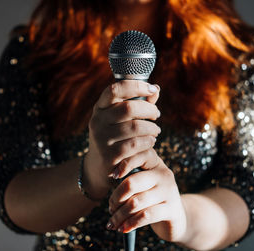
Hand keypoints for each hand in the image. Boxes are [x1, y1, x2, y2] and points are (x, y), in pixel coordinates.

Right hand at [84, 80, 160, 199]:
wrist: (100, 167)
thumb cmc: (117, 137)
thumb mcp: (122, 119)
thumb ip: (139, 103)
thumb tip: (156, 89)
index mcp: (100, 108)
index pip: (115, 89)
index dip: (136, 86)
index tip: (152, 89)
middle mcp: (97, 121)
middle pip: (129, 108)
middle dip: (149, 109)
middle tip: (157, 114)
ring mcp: (102, 139)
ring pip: (135, 127)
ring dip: (152, 128)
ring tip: (156, 131)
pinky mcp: (109, 155)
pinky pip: (135, 144)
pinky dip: (148, 142)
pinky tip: (151, 142)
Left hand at [106, 152, 187, 242]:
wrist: (176, 218)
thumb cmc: (152, 199)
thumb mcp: (144, 183)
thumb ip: (131, 177)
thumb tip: (110, 178)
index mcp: (155, 163)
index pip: (140, 155)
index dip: (123, 164)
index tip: (111, 176)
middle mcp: (164, 175)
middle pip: (132, 182)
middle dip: (116, 198)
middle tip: (111, 207)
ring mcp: (169, 192)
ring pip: (136, 202)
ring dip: (120, 215)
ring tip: (113, 221)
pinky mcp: (171, 210)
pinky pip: (145, 216)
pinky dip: (130, 223)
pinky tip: (123, 228)